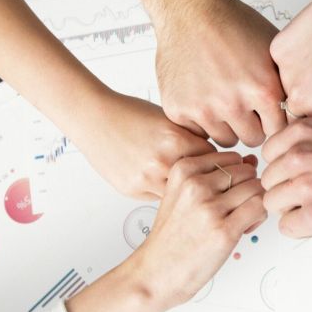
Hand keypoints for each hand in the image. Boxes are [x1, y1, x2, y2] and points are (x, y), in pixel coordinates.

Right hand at [75, 91, 215, 199]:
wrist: (94, 118)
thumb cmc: (129, 113)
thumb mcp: (169, 118)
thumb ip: (191, 137)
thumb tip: (212, 154)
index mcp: (176, 139)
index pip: (214, 159)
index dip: (216, 161)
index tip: (217, 163)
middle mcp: (162, 161)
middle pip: (200, 180)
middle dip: (203, 178)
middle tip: (204, 176)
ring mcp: (146, 179)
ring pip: (180, 194)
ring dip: (183, 189)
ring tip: (182, 180)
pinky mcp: (133, 189)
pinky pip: (159, 197)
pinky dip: (163, 190)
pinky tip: (159, 179)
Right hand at [115, 0, 286, 147]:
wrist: (190, 9)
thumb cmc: (232, 24)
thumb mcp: (273, 50)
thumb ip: (287, 84)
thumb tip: (304, 108)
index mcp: (263, 89)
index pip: (279, 131)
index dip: (275, 121)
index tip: (268, 112)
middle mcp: (234, 103)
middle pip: (253, 139)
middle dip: (252, 125)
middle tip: (245, 105)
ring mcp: (204, 109)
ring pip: (225, 139)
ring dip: (227, 125)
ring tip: (224, 99)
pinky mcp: (178, 110)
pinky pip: (198, 132)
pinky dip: (201, 120)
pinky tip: (203, 96)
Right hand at [132, 151, 266, 307]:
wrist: (157, 271)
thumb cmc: (173, 236)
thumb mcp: (182, 194)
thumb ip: (215, 175)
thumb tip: (251, 161)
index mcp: (183, 169)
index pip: (232, 157)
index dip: (237, 175)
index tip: (228, 194)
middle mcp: (195, 184)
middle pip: (247, 172)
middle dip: (249, 189)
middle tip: (238, 209)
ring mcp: (210, 207)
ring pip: (256, 188)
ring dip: (256, 203)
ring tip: (241, 219)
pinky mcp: (224, 230)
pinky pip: (259, 208)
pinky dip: (259, 217)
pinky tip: (244, 228)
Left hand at [261, 118, 311, 237]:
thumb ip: (308, 147)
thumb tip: (287, 165)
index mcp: (303, 131)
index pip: (269, 156)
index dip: (286, 170)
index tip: (303, 176)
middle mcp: (299, 155)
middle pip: (269, 182)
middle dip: (288, 191)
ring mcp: (305, 185)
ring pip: (273, 205)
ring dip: (294, 210)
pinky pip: (287, 227)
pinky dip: (303, 228)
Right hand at [269, 0, 311, 122]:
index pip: (306, 130)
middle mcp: (298, 98)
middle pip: (291, 111)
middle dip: (303, 101)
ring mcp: (283, 75)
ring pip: (282, 86)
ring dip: (295, 79)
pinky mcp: (276, 53)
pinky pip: (278, 64)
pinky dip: (290, 58)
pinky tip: (309, 46)